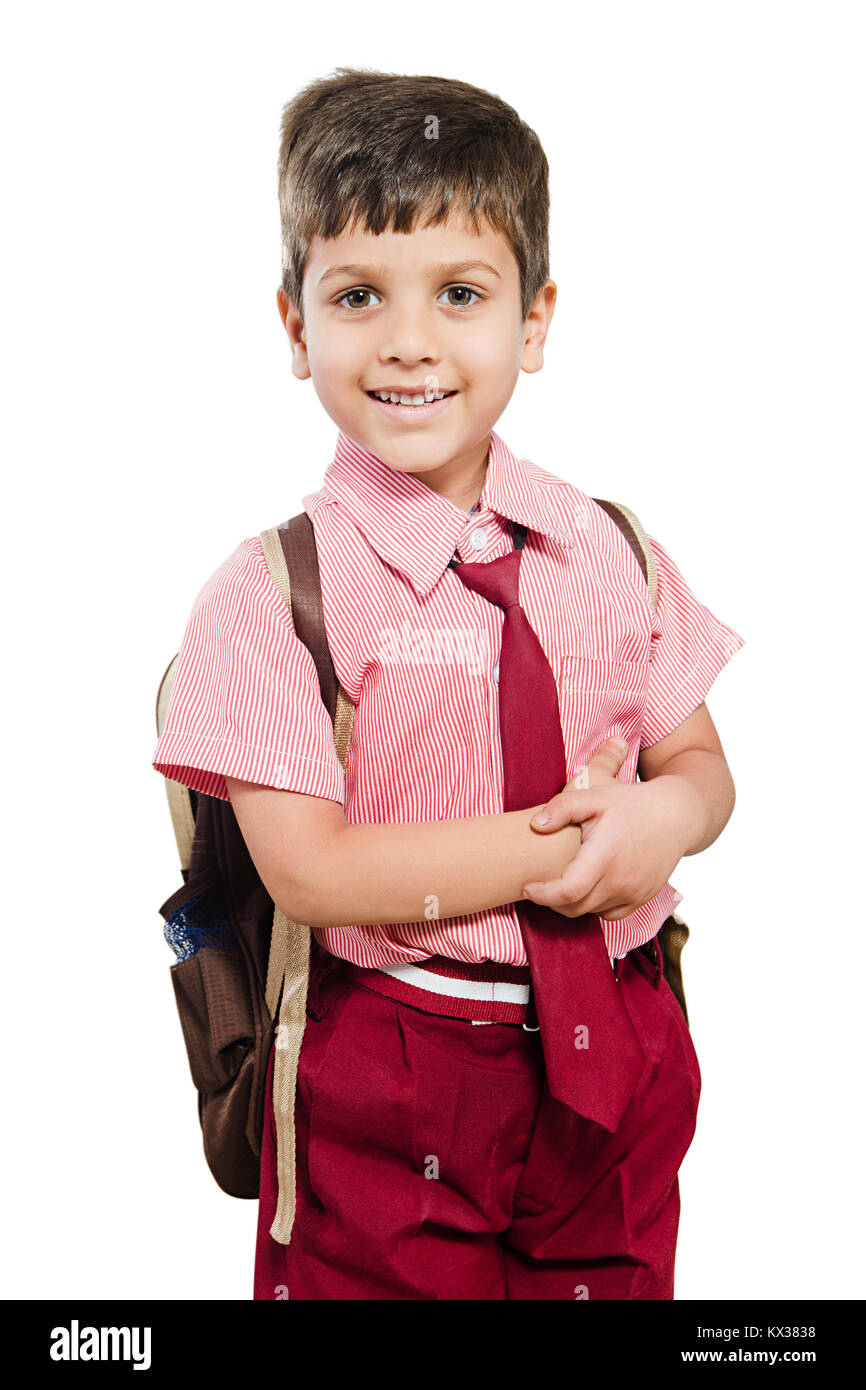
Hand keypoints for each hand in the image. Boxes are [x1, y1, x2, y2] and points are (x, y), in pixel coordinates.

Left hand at [523, 747, 691, 920]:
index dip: (543, 895)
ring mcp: (634, 893)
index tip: (527, 887)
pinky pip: (610, 914)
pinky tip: (587, 888)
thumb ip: (563, 807)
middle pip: (575, 907)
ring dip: (572, 904)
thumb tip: (536, 824)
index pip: (568, 891)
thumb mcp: (596, 796)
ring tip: (561, 884)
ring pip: (591, 912)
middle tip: (540, 885)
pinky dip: (593, 906)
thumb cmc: (632, 804)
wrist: (676, 816)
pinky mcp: (642, 899)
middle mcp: (621, 880)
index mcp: (606, 856)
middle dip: (551, 901)